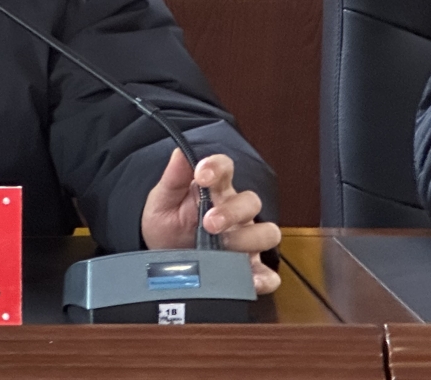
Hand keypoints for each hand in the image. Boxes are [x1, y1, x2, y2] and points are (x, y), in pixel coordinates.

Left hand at [140, 148, 281, 294]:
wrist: (161, 259)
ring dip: (248, 239)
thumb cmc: (167, 225)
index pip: (225, 168)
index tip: (202, 175)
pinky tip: (251, 280)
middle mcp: (235, 211)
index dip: (217, 167)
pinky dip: (264, 277)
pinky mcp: (249, 267)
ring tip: (224, 248)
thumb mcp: (162, 201)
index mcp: (214, 189)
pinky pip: (269, 273)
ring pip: (267, 232)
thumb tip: (179, 152)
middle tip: (209, 223)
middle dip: (232, 211)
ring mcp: (245, 239)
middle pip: (251, 201)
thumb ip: (173, 178)